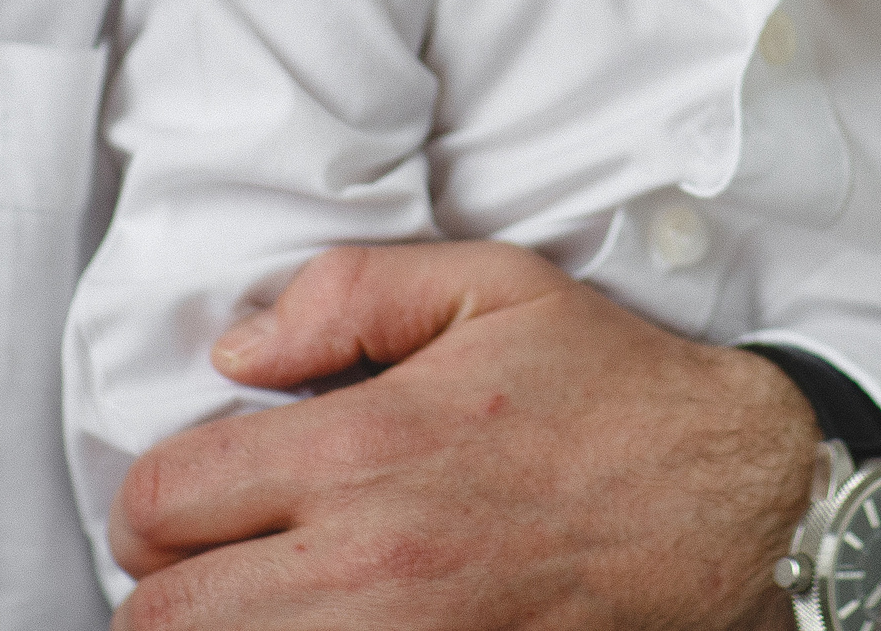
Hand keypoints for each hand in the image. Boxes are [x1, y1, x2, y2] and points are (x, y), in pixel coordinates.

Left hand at [107, 241, 816, 629]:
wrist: (728, 496)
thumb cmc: (607, 390)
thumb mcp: (492, 284)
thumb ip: (349, 291)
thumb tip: (238, 350)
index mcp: (358, 449)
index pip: (159, 502)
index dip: (152, 501)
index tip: (191, 496)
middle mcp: (365, 563)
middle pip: (164, 617)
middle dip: (168, 586)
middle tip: (211, 562)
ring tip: (260, 602)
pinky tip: (323, 627)